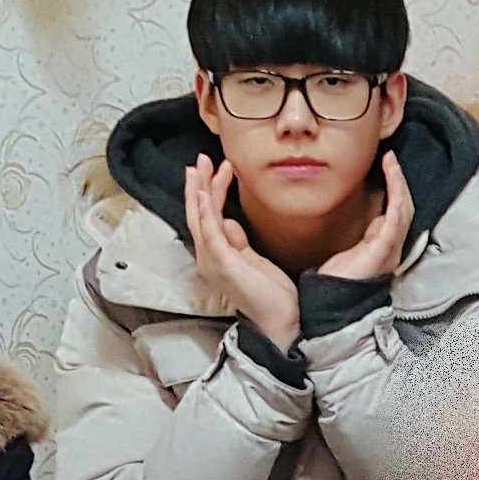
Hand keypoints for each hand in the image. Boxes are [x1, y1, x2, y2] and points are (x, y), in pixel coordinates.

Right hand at [184, 156, 300, 348]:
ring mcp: (213, 261)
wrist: (281, 319)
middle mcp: (208, 258)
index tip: (213, 170)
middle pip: (196, 215)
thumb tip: (229, 221)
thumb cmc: (270, 293)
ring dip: (199, 189)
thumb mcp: (252, 260)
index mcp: (215, 257)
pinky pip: (210, 230)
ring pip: (200, 218)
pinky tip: (208, 191)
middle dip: (196, 185)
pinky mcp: (223, 263)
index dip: (206, 193)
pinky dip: (207, 209)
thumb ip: (237, 241)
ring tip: (202, 166)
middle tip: (199, 160)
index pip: (205, 219)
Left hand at [319, 151, 412, 284]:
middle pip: (403, 207)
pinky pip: (397, 214)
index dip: (393, 190)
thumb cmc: (334, 285)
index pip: (393, 213)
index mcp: (380, 247)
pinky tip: (392, 175)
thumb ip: (343, 237)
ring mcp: (390, 247)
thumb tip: (327, 216)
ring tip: (391, 161)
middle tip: (390, 158)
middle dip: (399, 181)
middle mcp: (390, 246)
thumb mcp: (340, 253)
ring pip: (403, 207)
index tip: (385, 169)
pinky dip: (396, 192)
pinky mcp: (385, 247)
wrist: (334, 307)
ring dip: (399, 182)